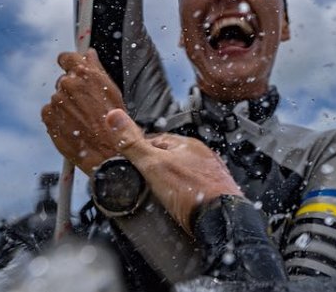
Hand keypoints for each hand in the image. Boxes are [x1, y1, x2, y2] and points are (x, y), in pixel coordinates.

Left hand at [41, 49, 126, 173]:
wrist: (108, 154)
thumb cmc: (115, 124)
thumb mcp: (113, 92)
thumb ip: (97, 70)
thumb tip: (89, 55)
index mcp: (85, 73)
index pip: (66, 58)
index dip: (69, 63)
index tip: (72, 69)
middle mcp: (68, 84)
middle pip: (64, 80)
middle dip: (73, 89)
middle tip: (86, 106)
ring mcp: (56, 101)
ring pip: (58, 98)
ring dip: (66, 106)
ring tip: (82, 121)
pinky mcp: (48, 117)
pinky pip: (49, 112)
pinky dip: (58, 118)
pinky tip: (73, 127)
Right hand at [105, 108, 242, 233]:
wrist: (221, 219)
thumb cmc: (192, 192)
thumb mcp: (153, 165)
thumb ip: (133, 144)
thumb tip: (114, 116)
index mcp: (187, 144)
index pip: (157, 139)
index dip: (141, 149)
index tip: (130, 159)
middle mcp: (202, 156)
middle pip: (172, 157)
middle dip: (157, 166)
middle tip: (142, 180)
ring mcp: (211, 174)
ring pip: (185, 173)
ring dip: (172, 181)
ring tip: (158, 194)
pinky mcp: (216, 193)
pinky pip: (195, 189)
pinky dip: (185, 194)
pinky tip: (179, 204)